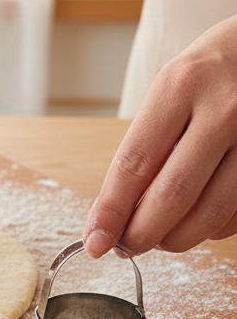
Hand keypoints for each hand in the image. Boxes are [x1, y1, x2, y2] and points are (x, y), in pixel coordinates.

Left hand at [84, 14, 236, 257]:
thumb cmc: (212, 72)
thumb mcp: (173, 88)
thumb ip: (148, 145)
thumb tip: (117, 212)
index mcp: (181, 86)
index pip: (134, 164)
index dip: (110, 211)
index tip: (94, 241)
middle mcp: (224, 108)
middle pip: (172, 195)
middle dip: (141, 234)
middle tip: (126, 247)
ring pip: (211, 213)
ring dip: (177, 239)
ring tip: (161, 239)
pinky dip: (213, 229)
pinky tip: (200, 221)